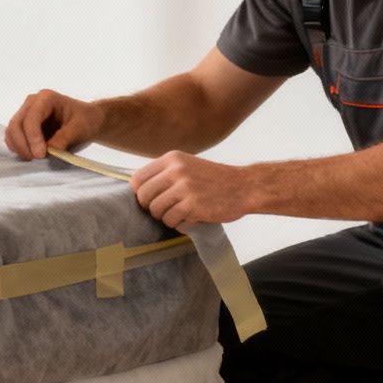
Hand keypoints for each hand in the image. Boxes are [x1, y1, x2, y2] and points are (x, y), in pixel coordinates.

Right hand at [5, 89, 104, 159]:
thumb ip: (65, 137)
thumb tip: (50, 149)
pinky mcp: (24, 126)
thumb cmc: (86, 120)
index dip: (33, 137)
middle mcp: (32, 103)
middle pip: (17, 123)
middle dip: (23, 144)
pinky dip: (18, 148)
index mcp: (46, 98)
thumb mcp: (81, 128)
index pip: (31, 117)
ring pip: (11, 131)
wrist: (87, 121)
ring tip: (33, 159)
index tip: (40, 155)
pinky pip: (13, 137)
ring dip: (18, 147)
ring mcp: (26, 113)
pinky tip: (30, 155)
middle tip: (36, 159)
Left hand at [130, 151, 249, 228]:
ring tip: (181, 214)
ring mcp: (184, 187)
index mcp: (172, 159)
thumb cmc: (214, 179)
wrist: (244, 186)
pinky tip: (190, 218)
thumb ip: (165, 173)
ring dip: (166, 217)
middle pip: (144, 196)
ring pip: (156, 211)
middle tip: (165, 210)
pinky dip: (178, 223)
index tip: (151, 199)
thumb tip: (138, 189)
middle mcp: (176, 170)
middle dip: (151, 208)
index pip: (138, 178)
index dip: (141, 193)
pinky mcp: (193, 204)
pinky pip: (172, 220)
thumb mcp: (188, 165)